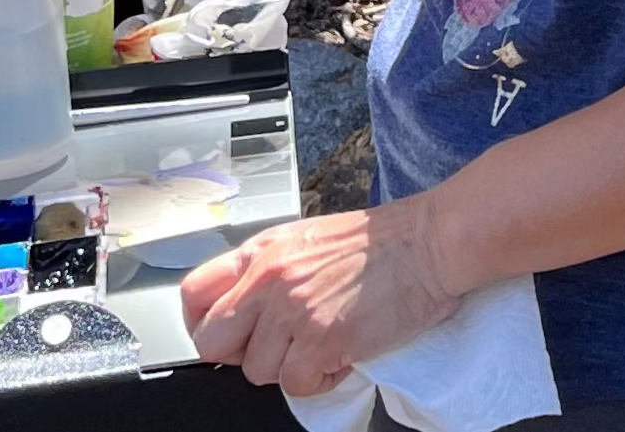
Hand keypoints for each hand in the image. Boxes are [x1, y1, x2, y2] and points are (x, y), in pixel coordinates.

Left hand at [180, 198, 469, 394]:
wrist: (431, 242)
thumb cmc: (381, 243)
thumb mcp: (309, 240)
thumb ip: (270, 272)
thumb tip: (246, 313)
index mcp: (263, 250)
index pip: (193, 293)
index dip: (202, 323)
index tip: (226, 334)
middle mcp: (269, 278)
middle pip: (211, 342)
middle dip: (242, 355)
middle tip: (278, 347)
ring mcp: (293, 309)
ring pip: (257, 371)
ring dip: (292, 367)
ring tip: (326, 341)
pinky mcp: (321, 338)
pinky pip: (298, 385)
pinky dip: (323, 378)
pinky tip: (345, 351)